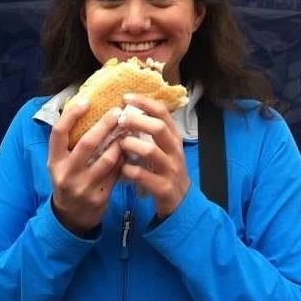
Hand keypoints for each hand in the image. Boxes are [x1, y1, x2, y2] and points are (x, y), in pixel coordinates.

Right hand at [47, 100, 123, 234]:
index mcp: (54, 161)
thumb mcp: (60, 162)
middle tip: (117, 112)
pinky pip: (116, 174)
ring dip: (120, 142)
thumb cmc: (67, 180)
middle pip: (87, 143)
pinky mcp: (98, 198)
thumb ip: (70, 143)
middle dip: (104, 125)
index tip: (86, 101)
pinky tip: (130, 150)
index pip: (59, 132)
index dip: (71, 115)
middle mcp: (66, 173)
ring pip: (107, 159)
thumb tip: (85, 109)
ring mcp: (82, 187)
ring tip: (128, 129)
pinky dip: (124, 160)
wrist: (70, 217)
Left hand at [118, 94, 189, 218]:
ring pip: (151, 151)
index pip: (162, 112)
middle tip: (120, 120)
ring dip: (131, 144)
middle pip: (158, 128)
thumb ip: (148, 132)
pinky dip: (130, 170)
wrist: (180, 203)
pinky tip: (122, 169)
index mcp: (173, 137)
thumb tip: (126, 111)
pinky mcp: (164, 188)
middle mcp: (174, 150)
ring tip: (120, 144)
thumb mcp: (162, 147)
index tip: (126, 97)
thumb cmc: (164, 170)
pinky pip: (144, 176)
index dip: (144, 102)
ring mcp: (170, 169)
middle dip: (137, 121)